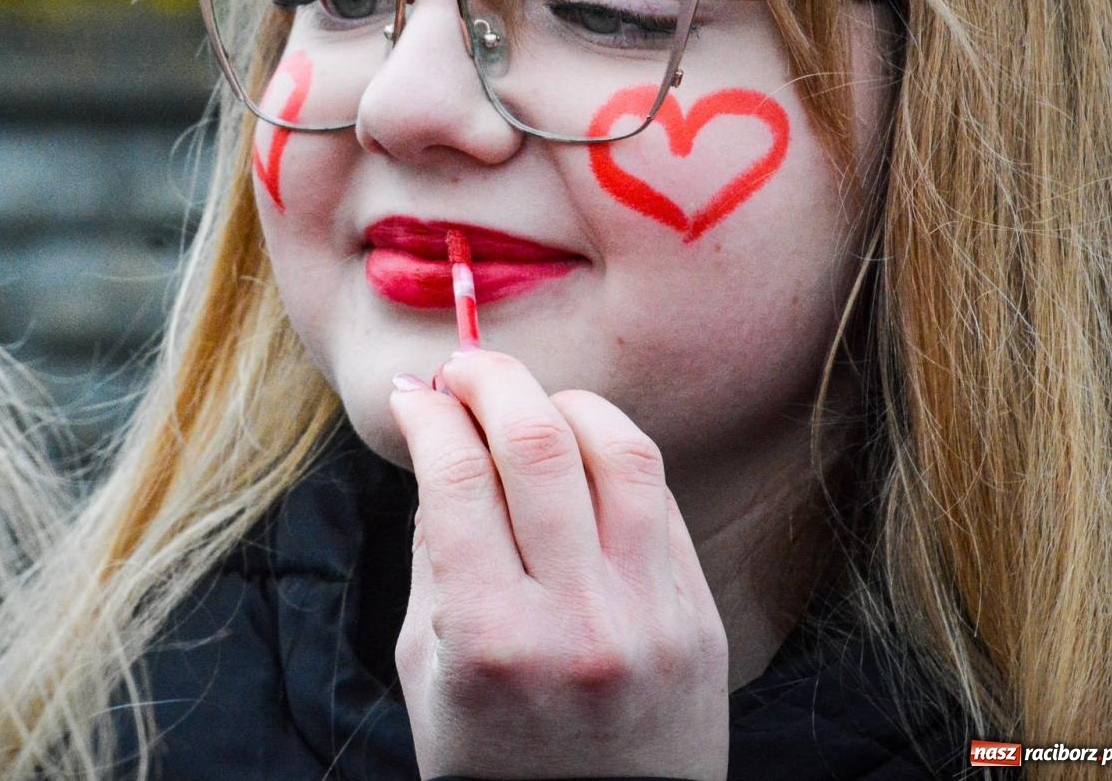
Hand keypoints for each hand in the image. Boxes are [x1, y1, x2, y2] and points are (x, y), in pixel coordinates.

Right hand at [389, 349, 728, 780]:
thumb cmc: (489, 763)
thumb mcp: (426, 670)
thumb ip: (434, 556)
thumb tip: (440, 450)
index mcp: (489, 638)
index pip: (456, 475)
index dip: (428, 413)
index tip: (412, 394)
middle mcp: (577, 619)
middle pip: (537, 441)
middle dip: (489, 379)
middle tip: (461, 370)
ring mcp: (650, 617)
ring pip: (620, 450)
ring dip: (562, 402)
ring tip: (527, 402)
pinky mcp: (699, 620)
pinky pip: (658, 501)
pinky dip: (612, 457)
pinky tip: (580, 457)